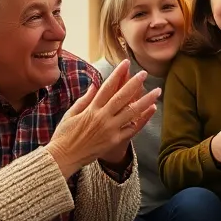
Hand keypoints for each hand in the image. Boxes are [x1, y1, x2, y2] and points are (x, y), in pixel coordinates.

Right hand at [47, 60, 159, 177]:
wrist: (64, 157)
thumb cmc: (64, 135)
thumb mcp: (71, 113)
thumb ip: (85, 99)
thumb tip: (95, 85)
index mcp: (91, 109)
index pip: (107, 87)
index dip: (117, 74)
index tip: (125, 63)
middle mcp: (102, 117)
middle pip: (122, 97)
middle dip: (134, 83)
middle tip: (144, 73)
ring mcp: (110, 129)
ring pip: (132, 112)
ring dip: (145, 100)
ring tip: (157, 91)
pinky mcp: (114, 141)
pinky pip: (132, 129)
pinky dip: (143, 119)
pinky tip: (152, 109)